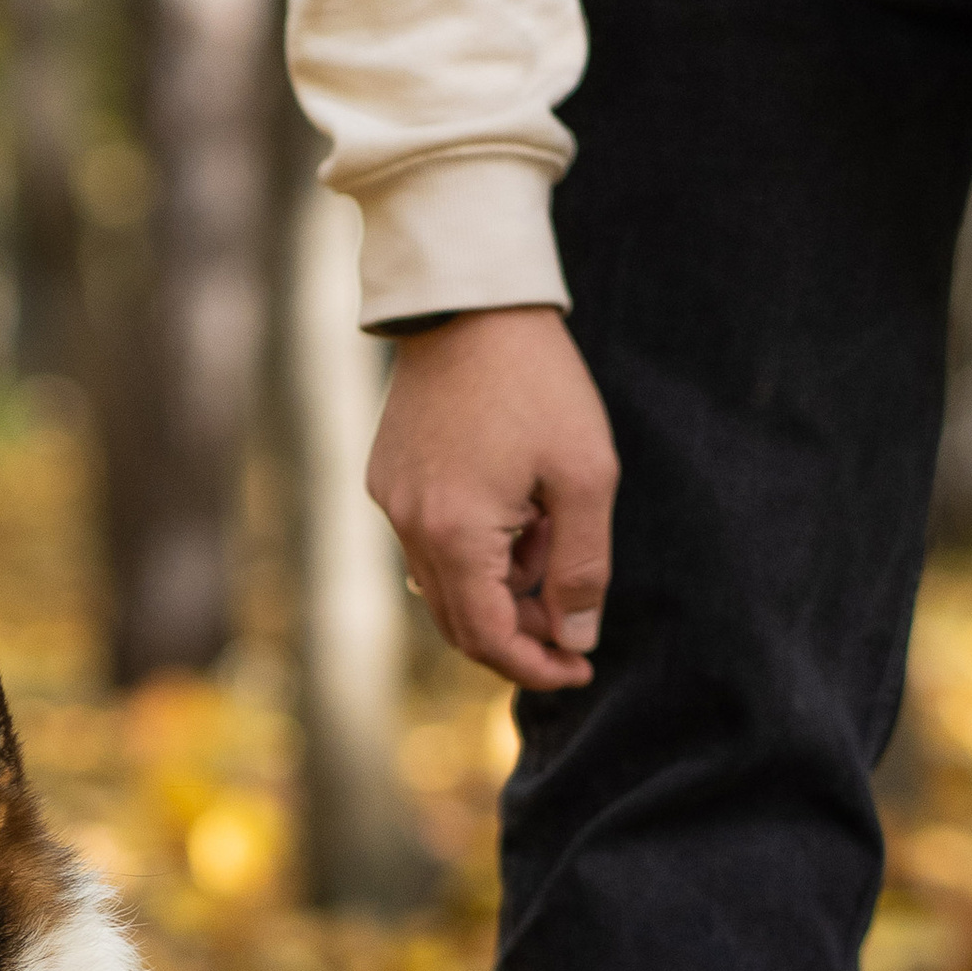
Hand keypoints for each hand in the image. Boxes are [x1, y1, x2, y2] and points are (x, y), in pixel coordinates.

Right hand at [367, 305, 616, 689]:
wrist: (471, 303)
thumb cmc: (539, 383)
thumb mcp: (585, 476)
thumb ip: (582, 567)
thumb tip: (575, 639)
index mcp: (455, 535)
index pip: (490, 639)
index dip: (537, 666)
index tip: (581, 667)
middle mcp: (407, 528)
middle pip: (460, 623)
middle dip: (519, 636)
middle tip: (573, 626)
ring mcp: (389, 502)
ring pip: (443, 585)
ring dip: (498, 589)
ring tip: (548, 541)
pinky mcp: (385, 477)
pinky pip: (427, 543)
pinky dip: (472, 553)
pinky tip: (514, 512)